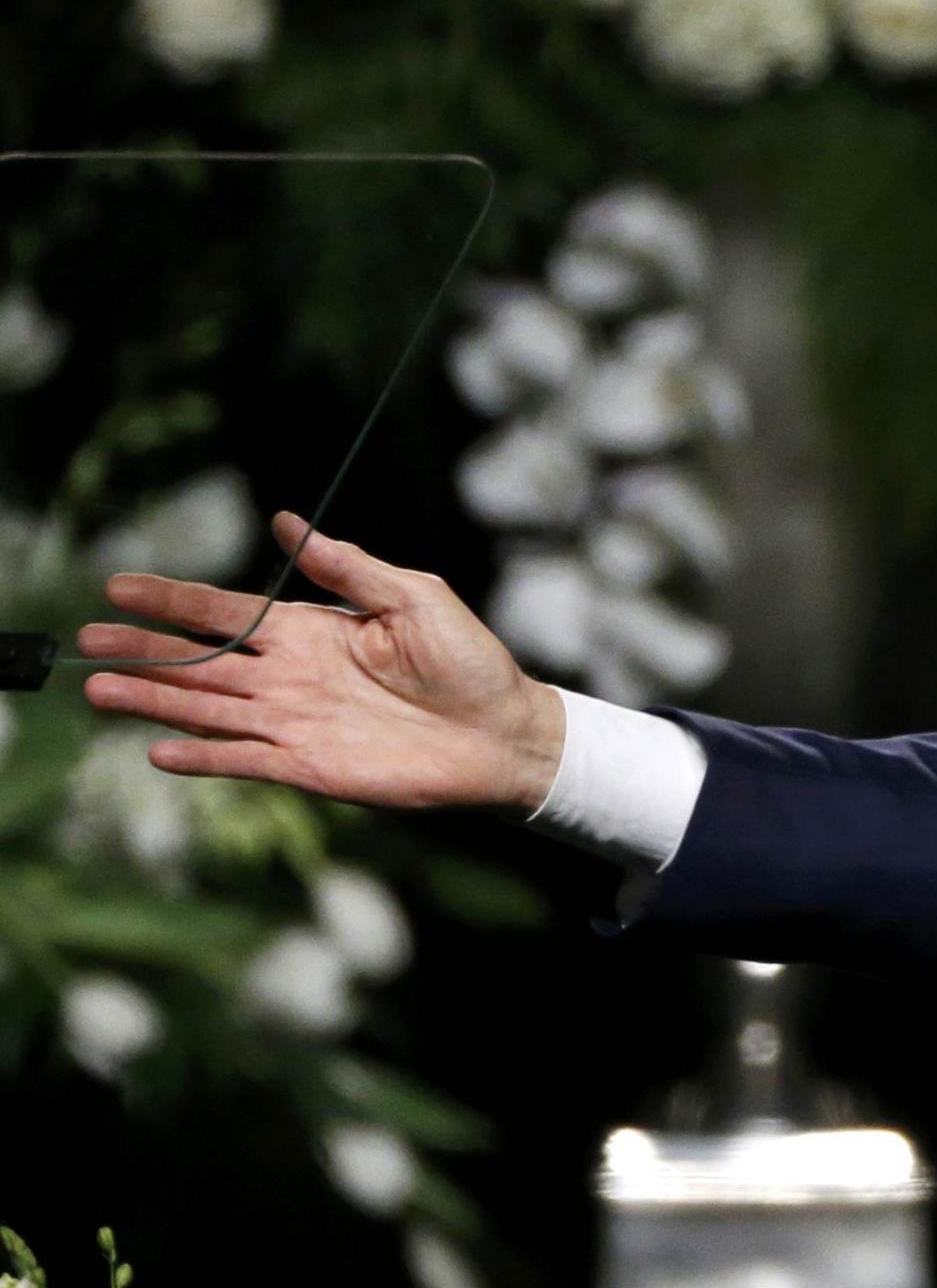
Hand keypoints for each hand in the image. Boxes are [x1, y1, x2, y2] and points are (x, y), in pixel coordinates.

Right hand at [76, 511, 562, 812]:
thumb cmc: (467, 659)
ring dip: (153, 699)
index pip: (226, 610)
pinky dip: (201, 755)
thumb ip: (347, 566)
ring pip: (207, 707)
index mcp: (310, 630)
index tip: (119, 585)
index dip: (173, 598)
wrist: (499, 731)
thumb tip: (287, 522)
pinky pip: (242, 758)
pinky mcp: (306, 765)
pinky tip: (157, 747)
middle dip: (143, 648)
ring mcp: (292, 721)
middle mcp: (289, 675)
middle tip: (86, 638)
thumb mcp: (414, 596)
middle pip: (200, 660)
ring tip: (98, 688)